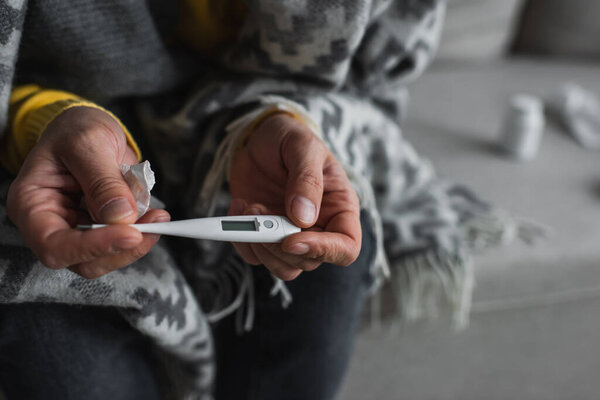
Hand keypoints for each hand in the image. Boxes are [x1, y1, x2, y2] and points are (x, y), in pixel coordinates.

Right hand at [7, 106, 169, 278]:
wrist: (88, 127)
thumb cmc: (75, 130)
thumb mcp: (87, 143)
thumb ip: (103, 180)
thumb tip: (121, 217)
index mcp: (31, 204)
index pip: (53, 245)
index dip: (92, 246)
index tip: (130, 233)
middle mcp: (51, 225)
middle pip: (84, 260)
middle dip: (122, 247)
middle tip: (154, 222)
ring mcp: (78, 230)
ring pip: (107, 257)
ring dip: (138, 241)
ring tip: (158, 215)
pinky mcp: (102, 229)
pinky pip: (123, 243)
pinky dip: (143, 232)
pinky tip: (155, 214)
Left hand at [228, 113, 360, 279]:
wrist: (259, 137)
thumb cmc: (290, 137)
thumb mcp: (303, 146)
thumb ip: (307, 180)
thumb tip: (303, 218)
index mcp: (340, 209)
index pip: (346, 248)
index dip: (323, 251)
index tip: (291, 239)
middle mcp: (319, 228)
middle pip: (308, 261)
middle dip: (278, 243)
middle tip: (258, 211)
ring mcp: (291, 235)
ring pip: (283, 267)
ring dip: (259, 245)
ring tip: (249, 207)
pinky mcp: (265, 236)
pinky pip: (255, 256)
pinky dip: (240, 238)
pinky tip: (238, 206)